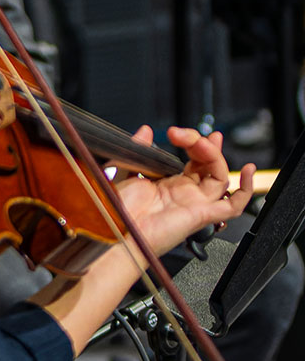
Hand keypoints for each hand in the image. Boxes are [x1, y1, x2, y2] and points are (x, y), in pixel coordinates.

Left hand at [115, 125, 254, 257]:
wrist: (114, 230)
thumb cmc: (115, 209)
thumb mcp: (125, 169)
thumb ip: (138, 149)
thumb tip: (147, 131)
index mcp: (168, 185)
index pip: (194, 161)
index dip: (196, 143)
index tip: (182, 131)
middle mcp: (184, 194)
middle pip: (209, 166)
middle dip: (204, 144)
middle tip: (187, 135)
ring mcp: (194, 204)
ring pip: (220, 177)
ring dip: (215, 155)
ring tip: (202, 142)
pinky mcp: (201, 215)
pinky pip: (232, 206)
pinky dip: (245, 190)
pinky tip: (246, 171)